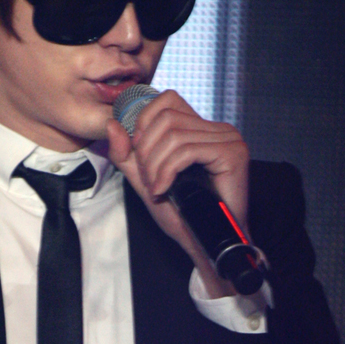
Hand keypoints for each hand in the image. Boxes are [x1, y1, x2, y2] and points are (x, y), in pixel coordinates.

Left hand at [105, 89, 251, 297]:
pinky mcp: (232, 153)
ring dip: (155, 165)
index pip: (166, 100)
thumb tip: (112, 124)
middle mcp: (217, 129)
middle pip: (166, 118)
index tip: (139, 155)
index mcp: (200, 129)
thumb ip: (126, 154)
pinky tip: (164, 189)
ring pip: (174, 135)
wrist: (206, 243)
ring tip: (157, 188)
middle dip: (146, 150)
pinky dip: (167, 171)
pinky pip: (187, 151)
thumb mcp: (145, 179)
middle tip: (148, 179)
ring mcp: (227, 139)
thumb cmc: (183, 214)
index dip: (144, 122)